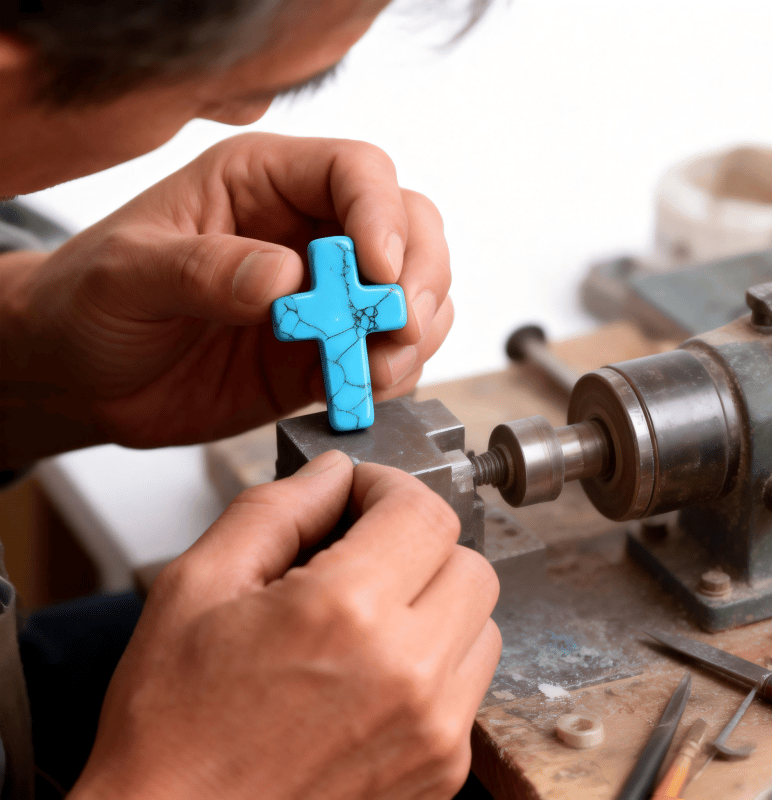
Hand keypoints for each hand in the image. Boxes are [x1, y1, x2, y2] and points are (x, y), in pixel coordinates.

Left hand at [0, 133, 452, 461]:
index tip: (378, 271)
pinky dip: (393, 375)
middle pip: (410, 229)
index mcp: (263, 182)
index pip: (356, 172)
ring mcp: (325, 298)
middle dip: (418, 278)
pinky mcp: (325, 355)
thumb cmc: (92, 303)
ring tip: (378, 368)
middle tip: (400, 326)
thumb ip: (201, 270)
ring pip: (414, 294)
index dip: (381, 215)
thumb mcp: (126, 275)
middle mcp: (308, 233)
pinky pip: (386, 357)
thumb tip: (287, 279)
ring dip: (415, 333)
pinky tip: (362, 390)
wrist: (87, 377)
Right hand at [69, 451, 500, 799]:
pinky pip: (468, 682)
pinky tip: (373, 666)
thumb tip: (333, 475)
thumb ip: (276, 510)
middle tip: (363, 549)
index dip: (390, 487)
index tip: (362, 495)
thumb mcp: (197, 586)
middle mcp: (408, 674)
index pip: (424, 512)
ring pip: (480, 621)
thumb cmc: (173, 725)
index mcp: (345, 613)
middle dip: (416, 541)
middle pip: (468, 562)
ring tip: (367, 612)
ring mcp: (434, 730)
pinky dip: (435, 658)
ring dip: (433, 599)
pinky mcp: (441, 771)